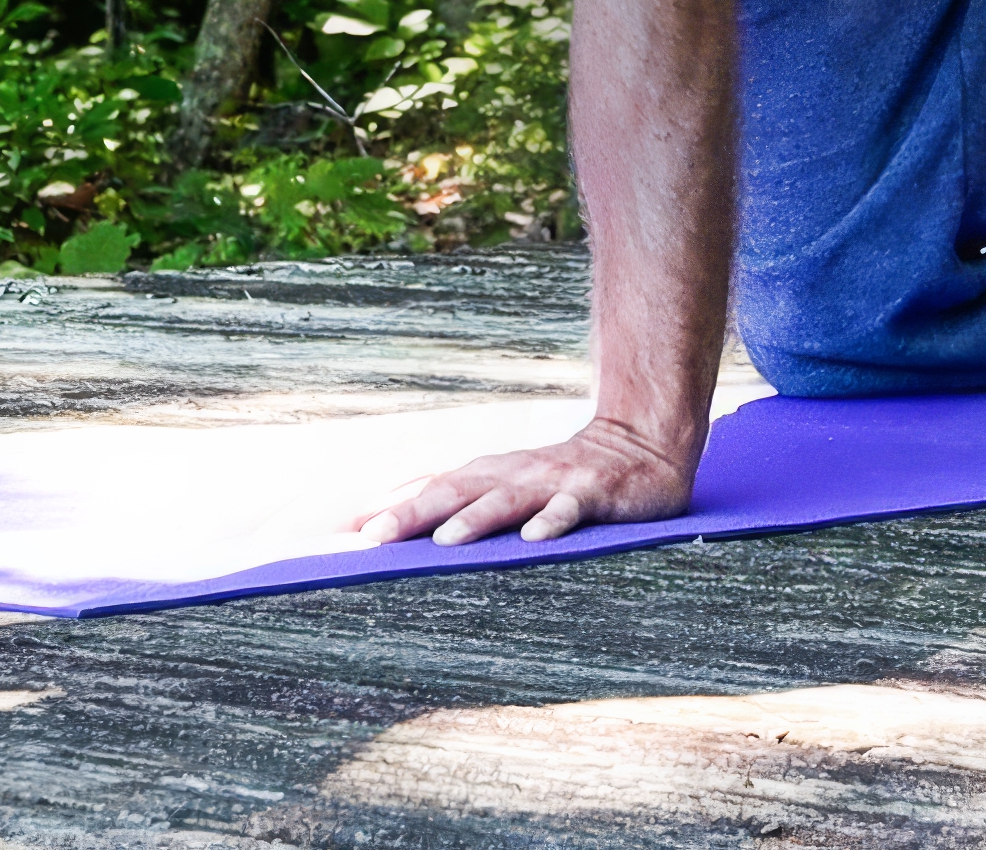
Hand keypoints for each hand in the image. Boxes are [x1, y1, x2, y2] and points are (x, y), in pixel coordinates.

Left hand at [348, 416, 696, 547]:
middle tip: (373, 538)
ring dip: (476, 519)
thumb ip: (448, 499)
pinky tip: (535, 540)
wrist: (640, 446)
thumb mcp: (501, 484)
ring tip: (445, 540)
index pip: (429, 490)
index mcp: (487, 476)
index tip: (344, 534)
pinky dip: (552, 524)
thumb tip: (378, 514)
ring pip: (507, 500)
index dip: (388, 510)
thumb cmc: (558, 476)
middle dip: (414, 514)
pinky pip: (571, 511)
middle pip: (456, 493)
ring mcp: (552, 484)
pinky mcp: (593, 495)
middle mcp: (513, 475)